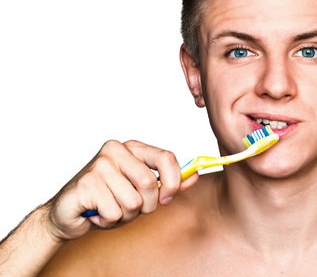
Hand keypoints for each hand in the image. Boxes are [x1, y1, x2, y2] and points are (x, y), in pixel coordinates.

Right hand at [44, 140, 197, 240]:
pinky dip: (109, 221)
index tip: (167, 198)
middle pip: (150, 184)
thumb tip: (195, 175)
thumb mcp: (143, 191)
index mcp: (132, 148)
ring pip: (133, 202)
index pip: (167, 157)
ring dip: (125, 216)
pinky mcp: (86, 183)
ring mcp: (99, 165)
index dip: (174, 182)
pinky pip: (115, 212)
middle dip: (146, 206)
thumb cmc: (108, 199)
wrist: (68, 213)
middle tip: (130, 207)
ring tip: (110, 209)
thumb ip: (168, 183)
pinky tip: (97, 213)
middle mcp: (115, 150)